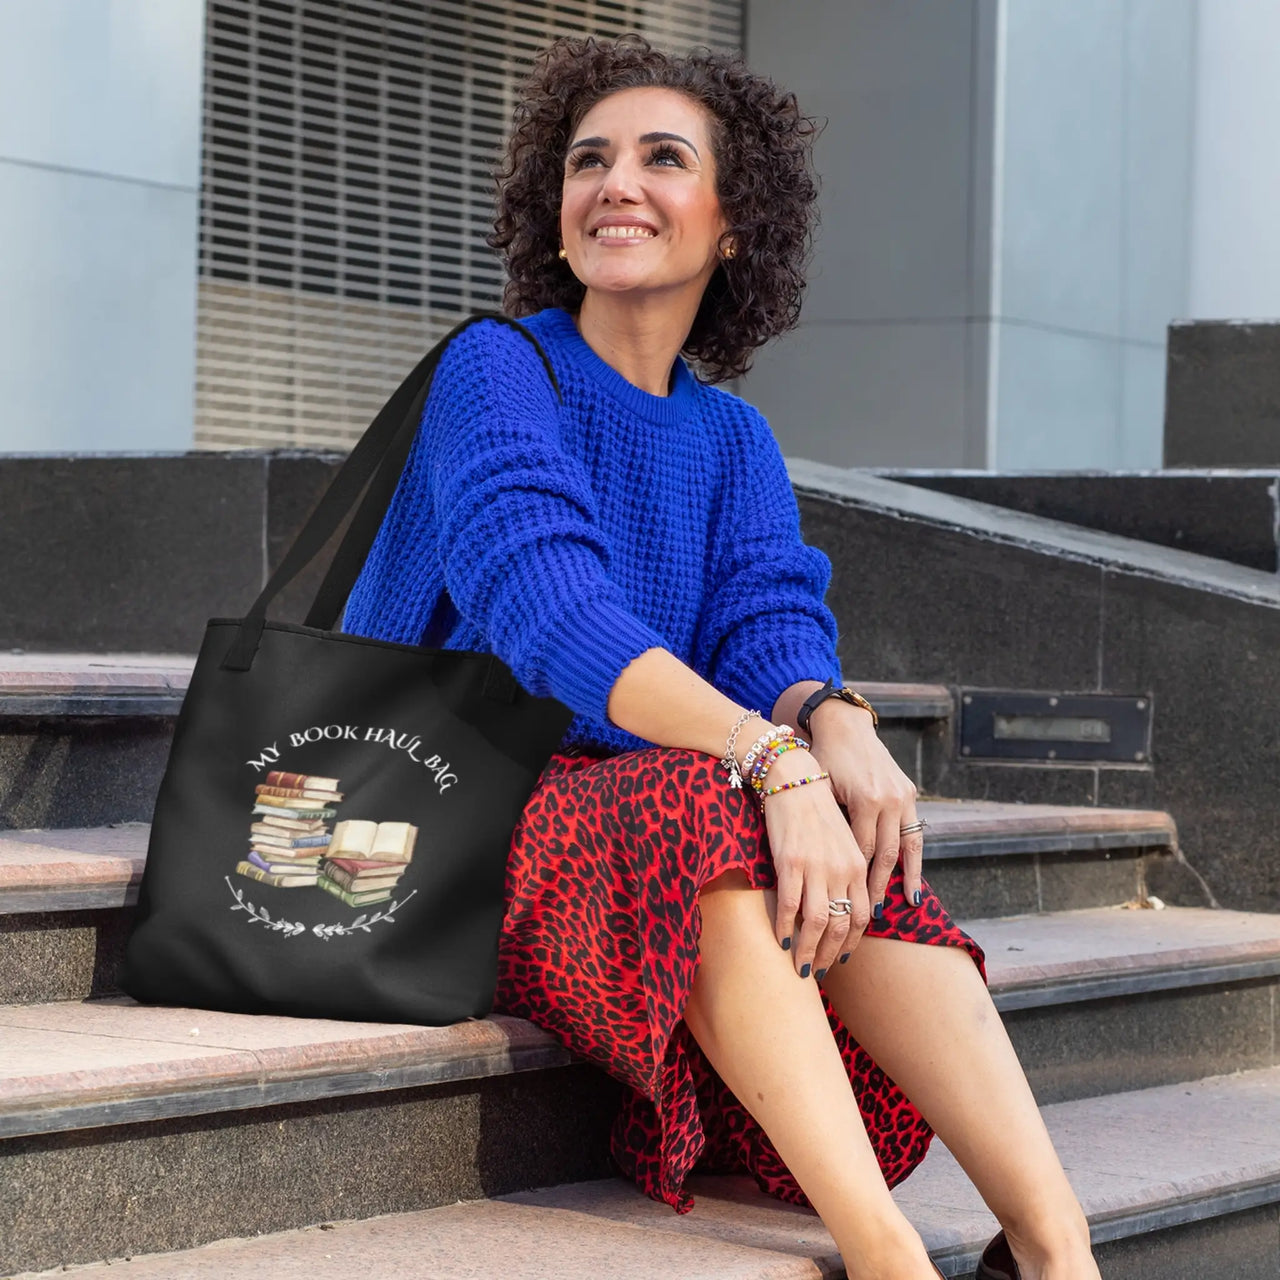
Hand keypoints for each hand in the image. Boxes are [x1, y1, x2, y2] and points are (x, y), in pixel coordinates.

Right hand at [758, 744, 871, 977]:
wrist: (793, 777)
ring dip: (810, 951)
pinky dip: (785, 928)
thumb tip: (843, 900)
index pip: (862, 915)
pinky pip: (789, 905)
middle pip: (841, 924)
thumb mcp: (841, 838)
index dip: (851, 942)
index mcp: (857, 863)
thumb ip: (846, 869)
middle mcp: (841, 868)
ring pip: (817, 922)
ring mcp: (816, 866)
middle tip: (820, 973)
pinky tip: (781, 941)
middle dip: (831, 954)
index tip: (840, 958)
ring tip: (801, 968)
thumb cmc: (815, 807)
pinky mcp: (790, 861)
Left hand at [806, 702, 923, 913]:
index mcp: (865, 800)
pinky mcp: (909, 794)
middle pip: (884, 854)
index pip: (861, 850)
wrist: (845, 728)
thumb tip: (821, 867)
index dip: (853, 878)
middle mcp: (889, 801)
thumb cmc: (823, 760)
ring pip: (904, 847)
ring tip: (902, 906)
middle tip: (869, 917)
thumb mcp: (820, 788)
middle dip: (877, 887)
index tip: (844, 901)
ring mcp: (902, 798)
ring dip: (902, 879)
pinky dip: (915, 860)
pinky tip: (914, 884)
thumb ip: (828, 823)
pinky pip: (914, 834)